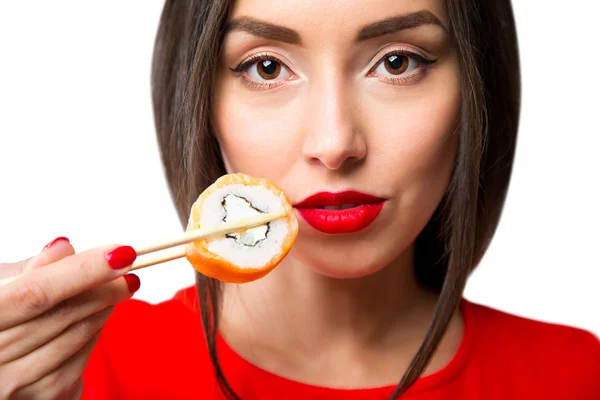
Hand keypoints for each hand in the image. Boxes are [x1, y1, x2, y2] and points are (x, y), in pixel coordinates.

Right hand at [0, 238, 139, 399]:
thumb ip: (32, 270)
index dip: (83, 271)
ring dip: (102, 310)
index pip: (37, 293)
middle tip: (127, 269)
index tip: (122, 253)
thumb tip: (66, 247)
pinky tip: (94, 319)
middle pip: (62, 316)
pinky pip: (79, 363)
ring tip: (113, 290)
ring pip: (76, 339)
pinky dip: (92, 336)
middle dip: (103, 289)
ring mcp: (12, 386)